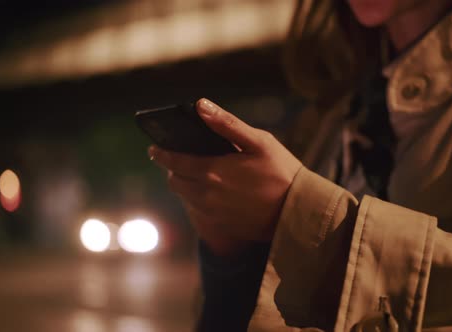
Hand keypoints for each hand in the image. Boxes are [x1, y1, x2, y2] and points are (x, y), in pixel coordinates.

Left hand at [149, 98, 302, 256]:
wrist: (297, 213)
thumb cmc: (282, 173)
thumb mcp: (259, 142)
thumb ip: (227, 124)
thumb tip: (200, 105)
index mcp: (212, 171)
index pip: (173, 161)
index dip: (161, 153)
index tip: (153, 148)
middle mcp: (206, 194)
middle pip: (175, 181)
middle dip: (172, 169)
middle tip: (179, 159)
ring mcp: (213, 212)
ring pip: (185, 196)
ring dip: (185, 183)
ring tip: (196, 172)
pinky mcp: (222, 224)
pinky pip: (199, 209)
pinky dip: (198, 197)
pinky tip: (214, 189)